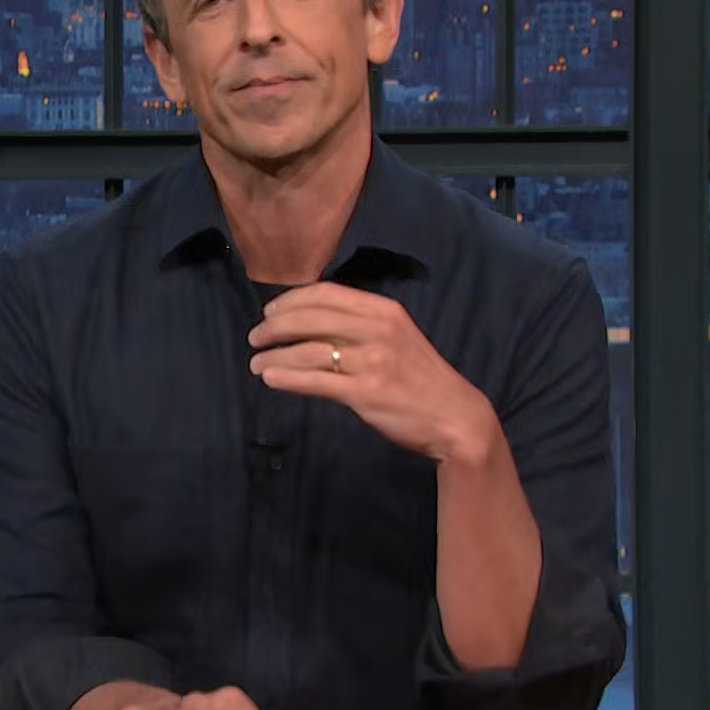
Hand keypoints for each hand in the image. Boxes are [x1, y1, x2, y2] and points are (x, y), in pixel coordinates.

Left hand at [246, 282, 497, 464]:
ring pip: (306, 351)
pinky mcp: (365, 392)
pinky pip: (314, 380)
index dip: (290, 300)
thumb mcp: (396, 336)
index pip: (325, 293)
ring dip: (273, 356)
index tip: (269, 312)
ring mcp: (372, 361)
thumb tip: (307, 320)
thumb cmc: (419, 377)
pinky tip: (270, 378)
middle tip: (255, 338)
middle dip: (274, 327)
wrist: (454, 416)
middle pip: (309, 318)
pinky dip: (286, 378)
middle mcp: (377, 329)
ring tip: (255, 364)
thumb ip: (359, 324)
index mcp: (383, 310)